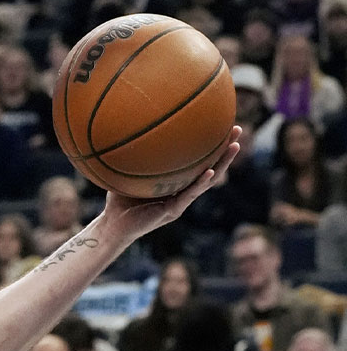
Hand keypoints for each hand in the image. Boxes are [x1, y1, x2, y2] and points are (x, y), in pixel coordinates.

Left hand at [96, 126, 240, 243]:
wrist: (113, 226)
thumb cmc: (118, 200)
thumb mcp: (125, 171)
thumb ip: (131, 154)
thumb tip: (127, 125)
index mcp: (176, 183)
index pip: (198, 161)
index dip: (210, 145)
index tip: (221, 124)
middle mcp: (182, 191)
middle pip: (211, 167)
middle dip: (225, 149)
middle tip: (237, 129)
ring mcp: (180, 202)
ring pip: (208, 181)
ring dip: (223, 163)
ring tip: (234, 146)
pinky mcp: (173, 211)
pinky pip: (190, 195)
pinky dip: (201, 183)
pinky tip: (211, 171)